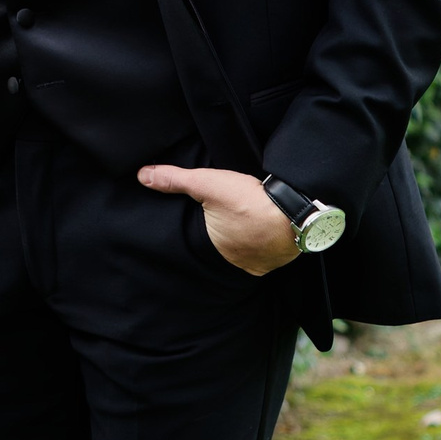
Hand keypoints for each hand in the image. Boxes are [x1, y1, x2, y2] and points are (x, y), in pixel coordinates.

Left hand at [137, 162, 298, 274]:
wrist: (297, 212)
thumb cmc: (250, 201)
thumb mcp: (207, 183)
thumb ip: (175, 179)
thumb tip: (142, 176)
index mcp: (212, 248)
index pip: (197, 243)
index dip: (197, 232)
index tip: (198, 221)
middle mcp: (235, 262)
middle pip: (221, 249)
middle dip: (219, 239)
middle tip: (221, 221)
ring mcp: (260, 262)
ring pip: (244, 251)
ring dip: (243, 241)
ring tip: (240, 224)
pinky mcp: (280, 257)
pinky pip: (266, 252)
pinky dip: (263, 242)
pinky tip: (263, 230)